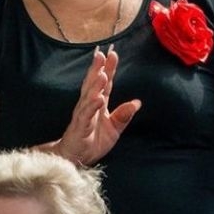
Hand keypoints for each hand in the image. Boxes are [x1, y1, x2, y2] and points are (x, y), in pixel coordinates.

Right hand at [54, 46, 140, 166]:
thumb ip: (124, 115)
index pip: (104, 83)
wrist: (76, 159)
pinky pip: (85, 115)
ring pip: (88, 96)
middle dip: (97, 69)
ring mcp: (83, 115)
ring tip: (102, 74)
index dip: (108, 69)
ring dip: (95, 85)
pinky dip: (92, 106)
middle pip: (93, 84)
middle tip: (102, 54)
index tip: (113, 54)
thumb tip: (137, 102)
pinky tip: (98, 98)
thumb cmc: (93, 142)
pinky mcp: (79, 126)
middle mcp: (88, 106)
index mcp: (98, 104)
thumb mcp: (114, 129)